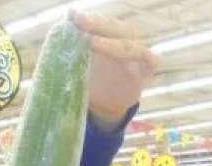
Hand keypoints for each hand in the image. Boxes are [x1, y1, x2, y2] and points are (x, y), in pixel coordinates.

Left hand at [70, 10, 158, 125]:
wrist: (106, 104)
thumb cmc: (91, 79)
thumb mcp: (77, 65)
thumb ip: (70, 48)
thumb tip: (61, 24)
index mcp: (107, 35)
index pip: (99, 22)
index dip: (88, 18)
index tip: (71, 16)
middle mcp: (124, 38)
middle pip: (114, 28)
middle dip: (97, 24)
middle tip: (79, 21)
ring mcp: (137, 52)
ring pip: (129, 44)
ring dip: (111, 43)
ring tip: (91, 43)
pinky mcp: (147, 69)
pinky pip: (151, 59)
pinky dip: (146, 58)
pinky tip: (136, 58)